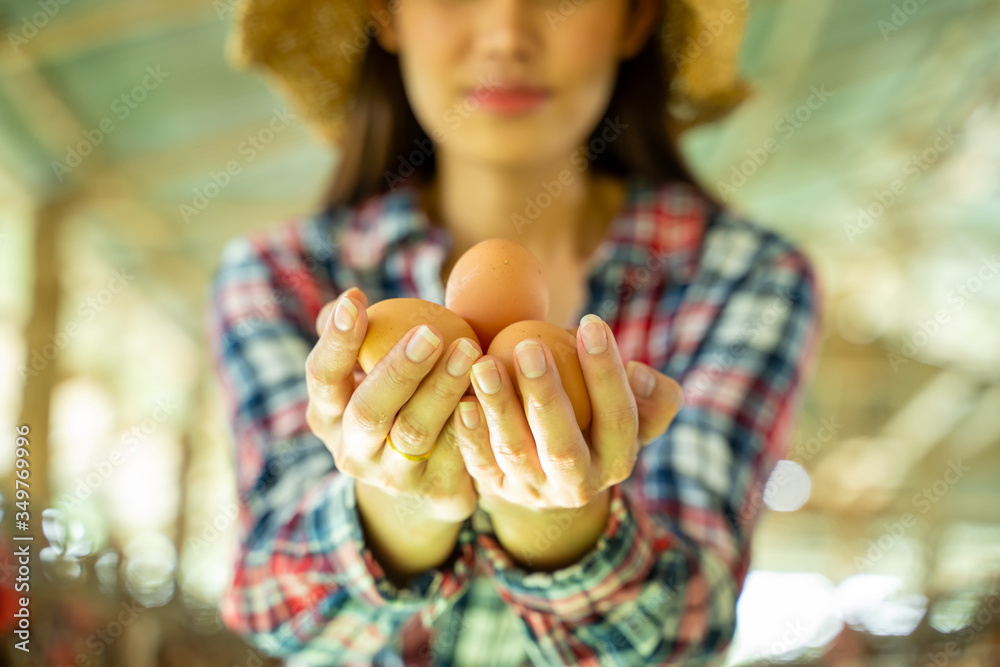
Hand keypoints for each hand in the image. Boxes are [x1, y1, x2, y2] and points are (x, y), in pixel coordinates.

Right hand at [305, 287, 482, 523]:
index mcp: (327, 414)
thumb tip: (347, 303)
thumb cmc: (397, 394)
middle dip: (399, 370)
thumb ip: (357, 337)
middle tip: (431, 333)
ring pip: (415, 433)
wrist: (432, 467)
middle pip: (369, 412)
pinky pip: (455, 454)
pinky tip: (489, 391)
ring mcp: (391, 478)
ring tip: (469, 349)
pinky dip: (470, 420)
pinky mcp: (434, 491)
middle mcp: (352, 452)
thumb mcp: (370, 370)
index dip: (336, 340)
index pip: (323, 376)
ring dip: (442, 390)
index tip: (355, 299)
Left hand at [452, 314, 682, 513]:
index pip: (619, 418)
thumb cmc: (598, 416)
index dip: (606, 372)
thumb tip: (639, 373)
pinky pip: (480, 463)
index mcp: (618, 460)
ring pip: (515, 452)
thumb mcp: (635, 410)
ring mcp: (533, 490)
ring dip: (499, 407)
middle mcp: (578, 485)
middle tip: (529, 346)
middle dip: (546, 395)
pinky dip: (470, 433)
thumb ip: (651, 394)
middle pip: (562, 445)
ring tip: (485, 364)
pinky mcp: (496, 489)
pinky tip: (462, 399)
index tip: (590, 323)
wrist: (554, 468)